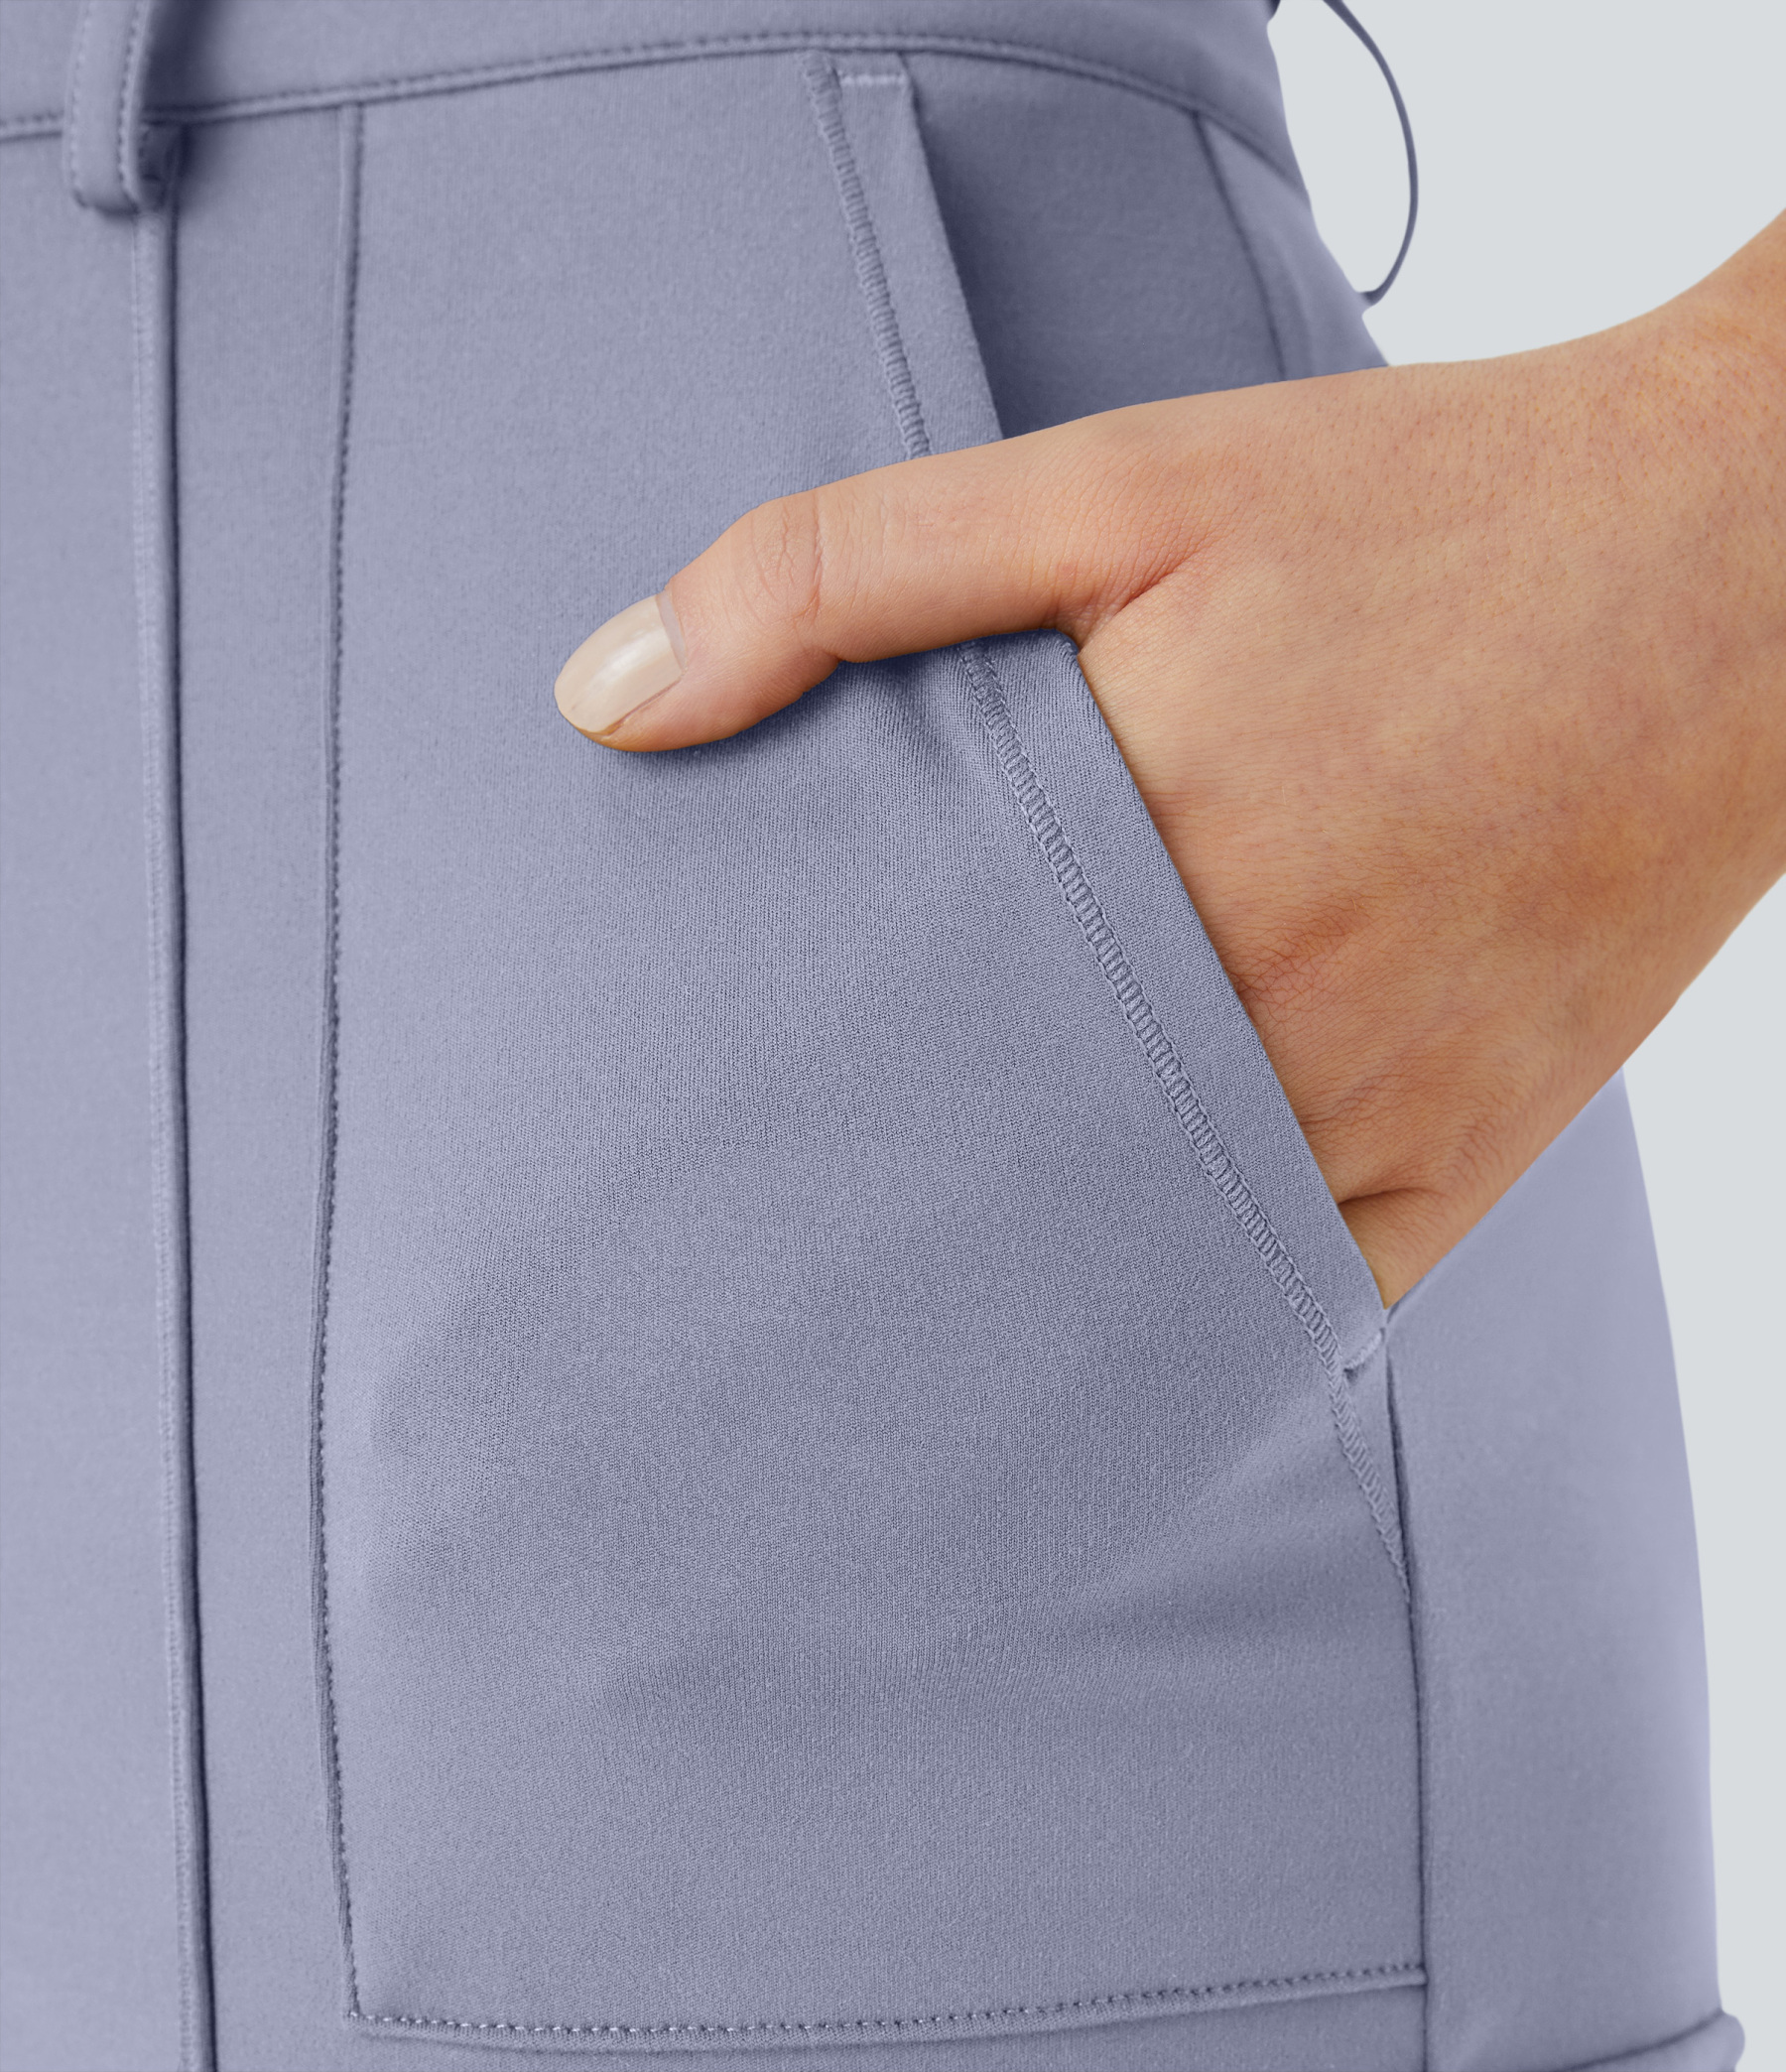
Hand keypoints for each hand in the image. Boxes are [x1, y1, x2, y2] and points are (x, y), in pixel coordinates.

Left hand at [555, 219, 1785, 1302]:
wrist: (1752, 555)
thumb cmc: (1432, 508)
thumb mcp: (1120, 481)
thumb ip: (844, 574)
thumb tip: (606, 696)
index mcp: (1160, 838)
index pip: (890, 1031)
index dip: (758, 1115)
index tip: (646, 1179)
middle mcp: (1274, 1005)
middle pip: (995, 1174)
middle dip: (850, 1233)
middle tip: (711, 1297)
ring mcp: (1387, 1103)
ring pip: (1136, 1264)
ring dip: (1001, 1302)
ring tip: (860, 1351)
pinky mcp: (1475, 1153)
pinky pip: (1300, 1292)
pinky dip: (1182, 1318)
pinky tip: (1083, 1349)